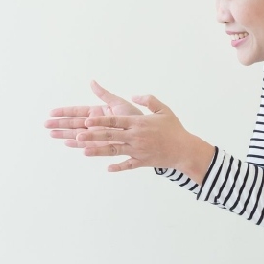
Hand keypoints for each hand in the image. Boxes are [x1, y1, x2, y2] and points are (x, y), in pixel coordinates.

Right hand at [45, 81, 142, 148]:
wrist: (144, 131)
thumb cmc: (134, 117)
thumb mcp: (118, 103)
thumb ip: (103, 94)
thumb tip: (92, 82)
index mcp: (97, 113)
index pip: (77, 111)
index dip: (64, 112)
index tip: (52, 112)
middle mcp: (94, 124)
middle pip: (73, 124)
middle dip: (60, 124)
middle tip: (46, 124)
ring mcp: (97, 135)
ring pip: (77, 134)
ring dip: (64, 134)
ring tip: (52, 134)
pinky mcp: (101, 145)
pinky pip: (87, 145)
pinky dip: (77, 144)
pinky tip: (67, 143)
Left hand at [80, 94, 212, 174]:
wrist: (185, 149)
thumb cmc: (174, 128)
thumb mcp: (163, 110)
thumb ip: (149, 100)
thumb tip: (134, 95)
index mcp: (138, 123)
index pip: (115, 121)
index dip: (100, 120)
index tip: (87, 120)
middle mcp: (135, 136)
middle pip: (110, 135)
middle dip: (93, 135)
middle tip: (77, 135)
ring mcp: (138, 150)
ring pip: (114, 151)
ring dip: (98, 151)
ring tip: (84, 151)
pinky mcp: (142, 161)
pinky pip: (128, 165)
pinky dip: (118, 167)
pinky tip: (107, 168)